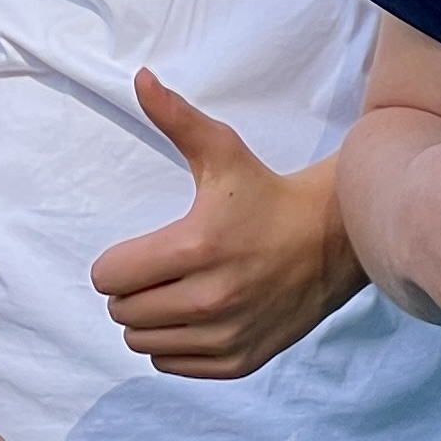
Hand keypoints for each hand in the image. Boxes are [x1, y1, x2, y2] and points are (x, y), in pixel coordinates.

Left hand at [90, 71, 360, 377]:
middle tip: (162, 269)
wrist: (332, 239)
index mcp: (194, 248)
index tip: (143, 249)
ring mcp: (226, 335)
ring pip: (142, 343)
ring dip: (150, 319)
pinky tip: (198, 315)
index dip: (117, 261)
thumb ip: (174, 117)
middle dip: (132, 289)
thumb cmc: (267, 192)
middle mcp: (210, 299)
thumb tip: (139, 77)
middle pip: (121, 312)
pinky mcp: (240, 361)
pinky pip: (171, 364)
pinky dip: (175, 344)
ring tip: (179, 290)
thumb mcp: (221, 150)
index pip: (109, 277)